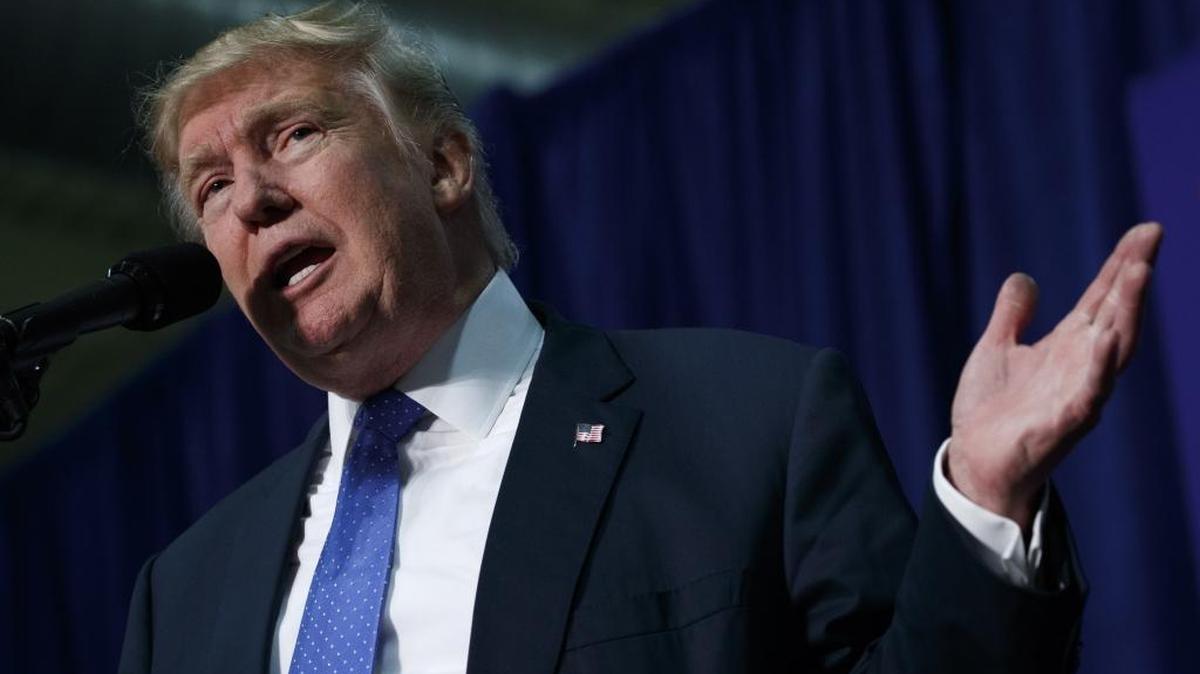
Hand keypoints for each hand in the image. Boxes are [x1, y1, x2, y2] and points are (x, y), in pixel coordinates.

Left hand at [947, 223, 1163, 529]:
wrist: (975, 461)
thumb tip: (1022, 278)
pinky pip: (1087, 394)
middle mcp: (1081, 366)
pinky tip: (1105, 339)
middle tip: (1150, 239)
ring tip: (1138, 273)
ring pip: (1112, 349)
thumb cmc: (992, 410)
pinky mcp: (1061, 424)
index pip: (1101, 298)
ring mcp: (1076, 394)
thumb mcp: (996, 349)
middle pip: (1116, 314)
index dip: (1122, 264)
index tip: (1145, 230)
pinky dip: (1098, 367)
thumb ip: (1013, 316)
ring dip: (1126, 312)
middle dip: (1133, 278)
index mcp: (1067, 346)